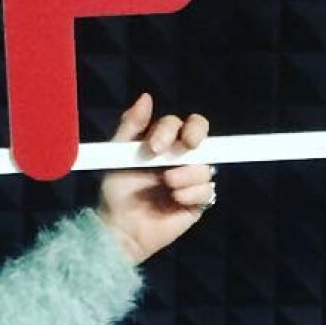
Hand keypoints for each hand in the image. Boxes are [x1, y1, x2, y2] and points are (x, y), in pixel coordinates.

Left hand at [96, 94, 212, 263]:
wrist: (120, 227)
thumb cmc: (117, 190)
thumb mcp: (118, 154)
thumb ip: (132, 125)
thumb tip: (147, 97)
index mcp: (164, 143)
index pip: (179, 124)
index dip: (171, 130)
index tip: (154, 147)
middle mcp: (181, 158)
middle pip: (202, 134)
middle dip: (196, 135)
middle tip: (187, 146)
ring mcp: (191, 180)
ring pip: (205, 165)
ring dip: (186, 174)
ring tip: (167, 185)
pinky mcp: (198, 202)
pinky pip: (208, 190)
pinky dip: (191, 193)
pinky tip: (174, 199)